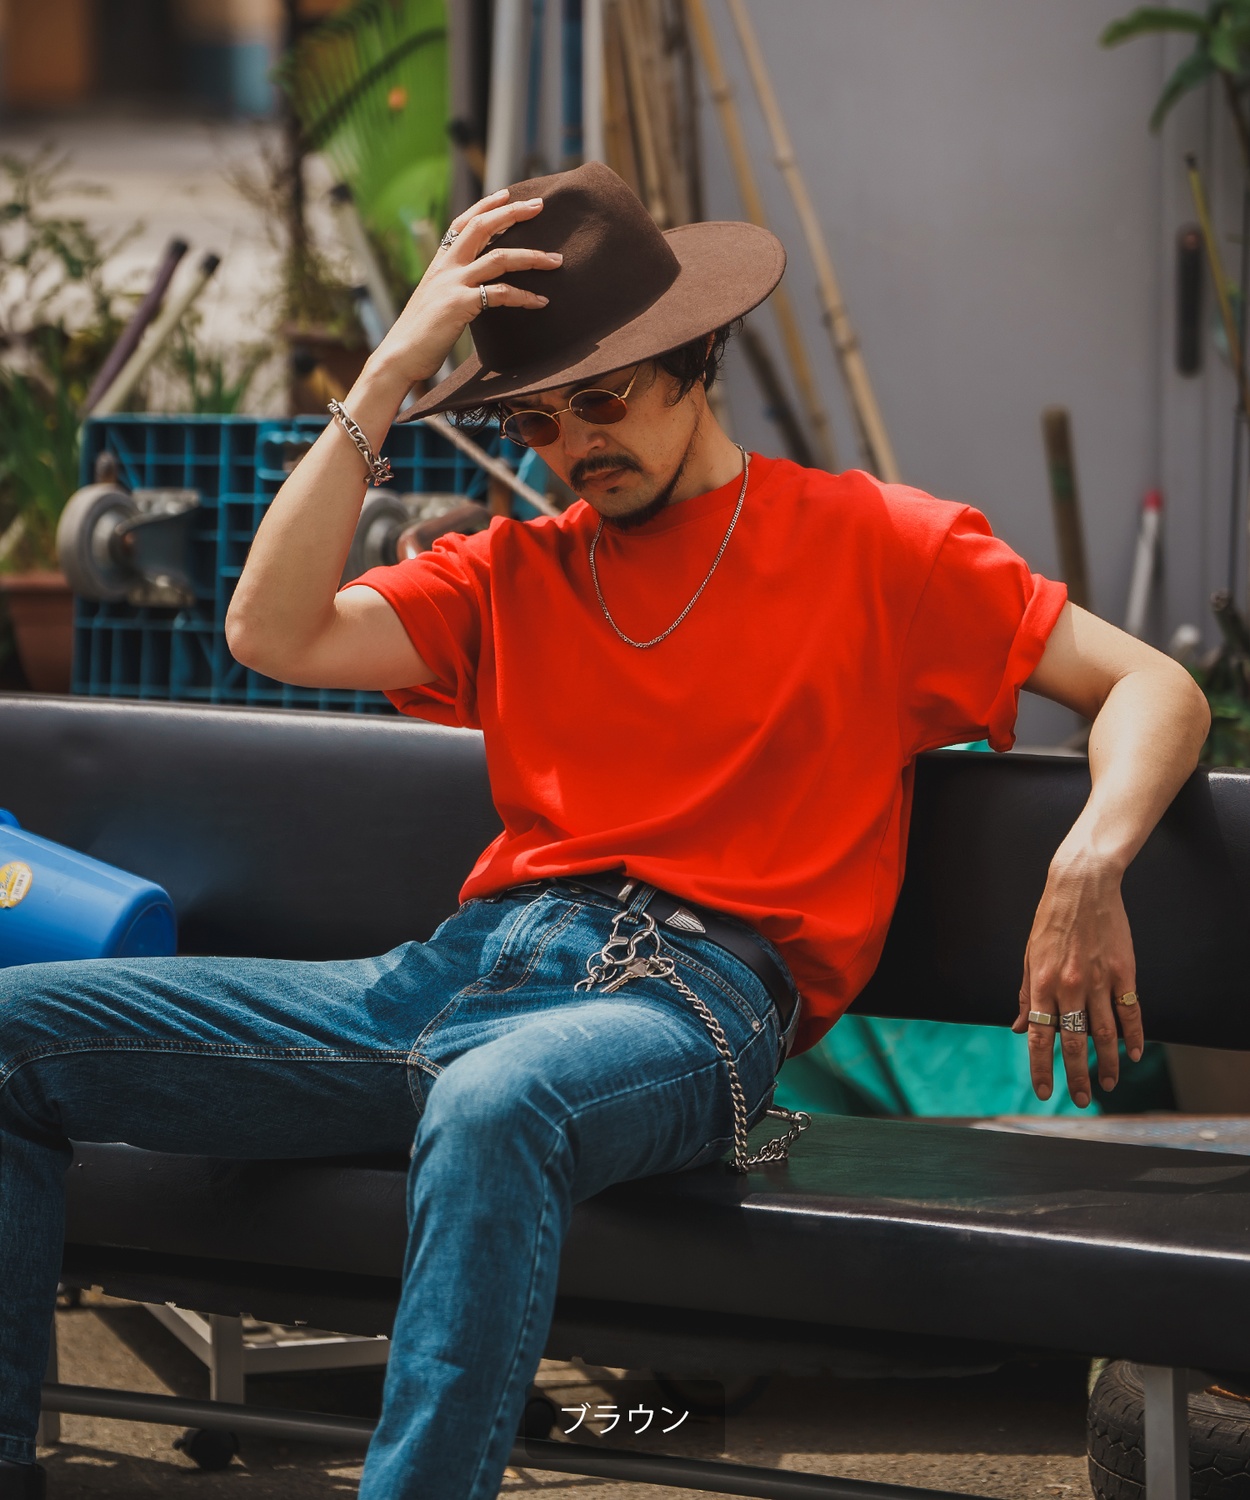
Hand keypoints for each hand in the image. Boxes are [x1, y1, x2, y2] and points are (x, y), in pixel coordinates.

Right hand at [368, 189, 562, 388]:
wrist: (400, 355)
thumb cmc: (421, 335)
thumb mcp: (436, 302)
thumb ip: (453, 289)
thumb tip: (475, 291)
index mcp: (440, 264)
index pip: (462, 223)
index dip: (485, 206)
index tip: (508, 195)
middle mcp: (446, 267)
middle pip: (482, 227)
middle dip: (512, 213)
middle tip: (539, 206)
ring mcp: (453, 284)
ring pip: (499, 258)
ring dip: (532, 258)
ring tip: (556, 261)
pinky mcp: (460, 304)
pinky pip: (500, 294)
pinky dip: (524, 296)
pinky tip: (540, 302)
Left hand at [1011, 849, 1144, 1106]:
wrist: (1081, 885)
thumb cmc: (1050, 921)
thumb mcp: (1029, 956)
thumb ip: (1027, 996)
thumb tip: (1020, 1030)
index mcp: (1041, 982)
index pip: (1040, 1036)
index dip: (1041, 1067)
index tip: (1044, 1092)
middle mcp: (1069, 985)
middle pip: (1073, 1041)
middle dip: (1077, 1075)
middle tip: (1082, 1100)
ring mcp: (1099, 979)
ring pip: (1104, 1032)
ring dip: (1107, 1062)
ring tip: (1109, 1084)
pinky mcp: (1123, 971)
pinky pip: (1130, 1011)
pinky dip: (1134, 1035)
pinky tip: (1133, 1054)